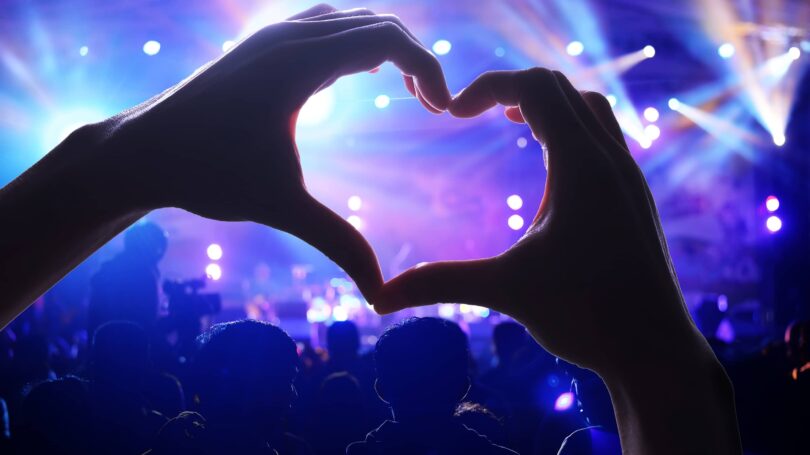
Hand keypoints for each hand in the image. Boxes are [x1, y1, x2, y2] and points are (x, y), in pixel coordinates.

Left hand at [101, 4, 450, 296]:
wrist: (140, 152)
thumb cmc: (204, 174)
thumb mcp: (279, 207)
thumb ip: (337, 242)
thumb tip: (380, 294)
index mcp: (297, 63)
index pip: (387, 38)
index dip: (428, 68)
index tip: (443, 112)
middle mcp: (287, 36)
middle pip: (377, 21)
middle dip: (415, 58)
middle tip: (431, 107)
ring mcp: (271, 34)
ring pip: (351, 18)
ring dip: (386, 45)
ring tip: (406, 90)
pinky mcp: (261, 44)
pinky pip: (325, 25)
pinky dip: (356, 42)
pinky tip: (357, 78)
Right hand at [376, 68, 694, 369]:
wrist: (655, 349)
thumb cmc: (587, 316)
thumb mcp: (507, 291)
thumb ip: (442, 283)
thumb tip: (378, 299)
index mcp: (581, 165)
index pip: (534, 87)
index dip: (486, 86)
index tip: (450, 114)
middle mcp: (610, 159)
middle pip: (560, 86)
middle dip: (511, 87)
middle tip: (471, 111)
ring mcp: (627, 176)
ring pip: (588, 107)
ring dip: (546, 104)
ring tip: (511, 122)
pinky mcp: (632, 197)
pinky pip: (603, 136)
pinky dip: (570, 128)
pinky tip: (550, 165)